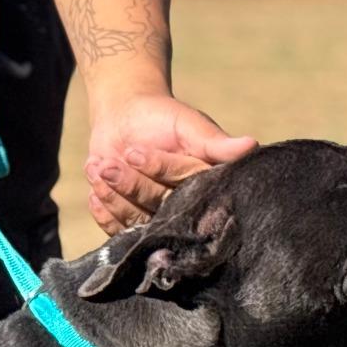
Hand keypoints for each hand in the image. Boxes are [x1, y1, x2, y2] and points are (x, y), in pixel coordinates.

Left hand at [85, 93, 256, 234]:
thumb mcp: (189, 124)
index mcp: (205, 183)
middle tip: (107, 164)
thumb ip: (214, 142)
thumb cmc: (163, 116)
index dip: (158, 170)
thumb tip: (251, 145)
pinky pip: (118, 230)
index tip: (135, 151)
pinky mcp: (131, 224)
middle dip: (130, 185)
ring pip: (135, 220)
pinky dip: (104, 213)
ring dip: (112, 197)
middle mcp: (184, 207)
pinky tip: (95, 193)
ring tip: (98, 168)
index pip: (184, 184)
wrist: (126, 117)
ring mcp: (156, 219)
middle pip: (157, 206)